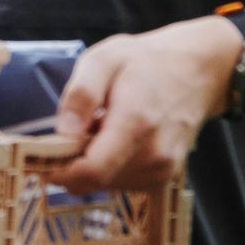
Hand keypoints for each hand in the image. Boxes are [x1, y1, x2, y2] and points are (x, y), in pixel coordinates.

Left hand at [43, 16, 244, 192]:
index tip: (46, 155)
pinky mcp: (167, 175)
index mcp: (135, 122)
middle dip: (74, 164)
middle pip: (96, 181)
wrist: (199, 70)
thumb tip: (63, 133)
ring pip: (109, 184)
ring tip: (101, 130)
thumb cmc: (147, 61)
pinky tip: (117, 140)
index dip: (61, 171)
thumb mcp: (104, 59)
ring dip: (93, 164)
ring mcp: (164, 168)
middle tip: (76, 131)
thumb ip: (81, 95)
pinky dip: (112, 167)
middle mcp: (155, 153)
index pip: (92, 172)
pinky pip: (125, 182)